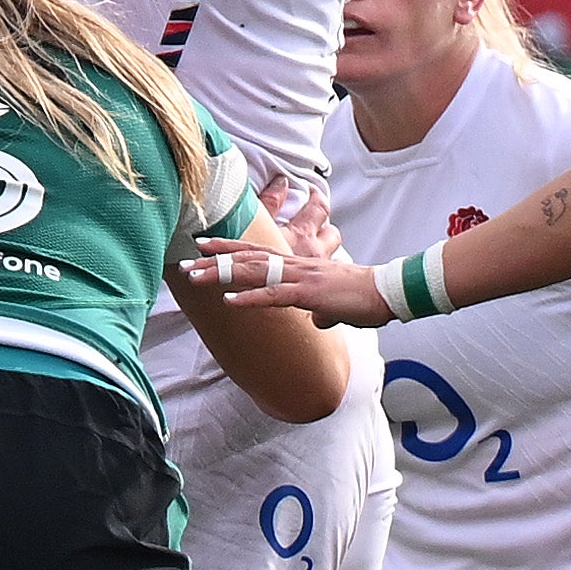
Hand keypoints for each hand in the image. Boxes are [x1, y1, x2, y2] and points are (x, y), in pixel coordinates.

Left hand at [183, 236, 390, 330]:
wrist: (385, 293)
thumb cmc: (361, 298)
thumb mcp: (334, 305)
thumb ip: (321, 310)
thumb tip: (318, 322)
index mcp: (297, 266)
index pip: (255, 252)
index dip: (227, 248)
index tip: (201, 247)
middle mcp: (294, 266)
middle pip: (246, 258)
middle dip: (213, 261)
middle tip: (184, 264)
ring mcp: (300, 277)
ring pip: (253, 271)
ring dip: (221, 275)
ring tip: (196, 278)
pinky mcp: (309, 293)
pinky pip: (274, 295)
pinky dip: (249, 297)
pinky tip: (229, 301)